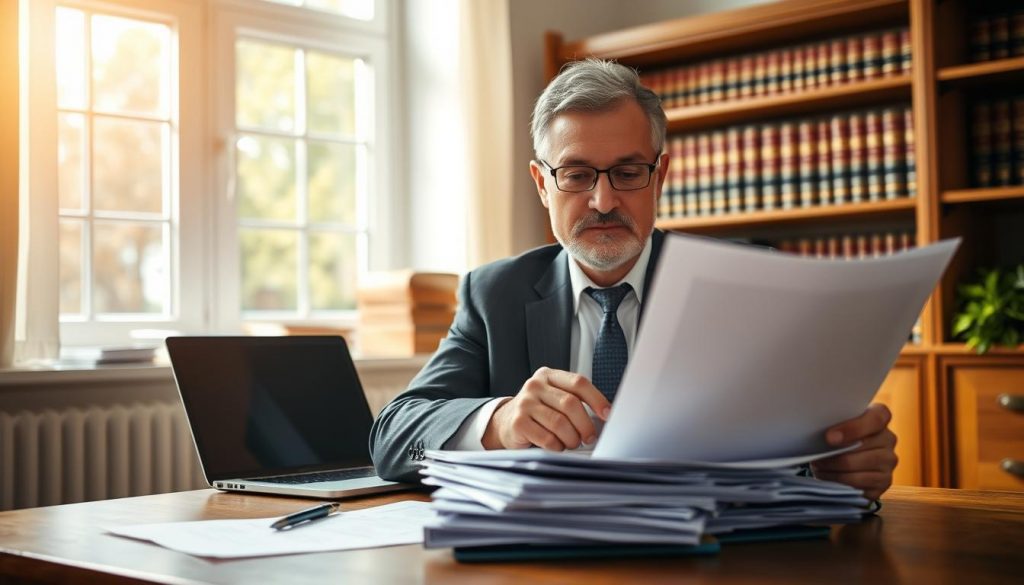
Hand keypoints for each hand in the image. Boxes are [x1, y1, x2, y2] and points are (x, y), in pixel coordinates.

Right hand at [482, 367, 610, 450]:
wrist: (505, 423)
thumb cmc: (538, 411)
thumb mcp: (553, 397)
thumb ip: (574, 400)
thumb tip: (603, 416)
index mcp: (549, 375)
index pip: (578, 382)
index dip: (597, 399)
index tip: (607, 414)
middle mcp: (535, 385)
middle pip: (570, 404)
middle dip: (585, 425)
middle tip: (589, 437)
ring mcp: (525, 403)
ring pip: (559, 423)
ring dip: (571, 438)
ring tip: (572, 443)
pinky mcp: (518, 422)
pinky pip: (547, 438)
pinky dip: (557, 446)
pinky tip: (557, 446)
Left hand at [810, 403, 897, 500]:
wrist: (844, 459)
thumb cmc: (838, 436)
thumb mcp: (836, 425)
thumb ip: (834, 423)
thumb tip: (825, 436)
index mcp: (879, 417)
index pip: (877, 418)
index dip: (854, 428)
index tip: (829, 437)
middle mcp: (888, 439)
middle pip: (864, 446)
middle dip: (835, 453)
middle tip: (816, 457)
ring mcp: (889, 462)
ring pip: (860, 466)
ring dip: (834, 468)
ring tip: (819, 467)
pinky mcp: (884, 482)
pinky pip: (860, 484)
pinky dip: (840, 481)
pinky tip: (828, 477)